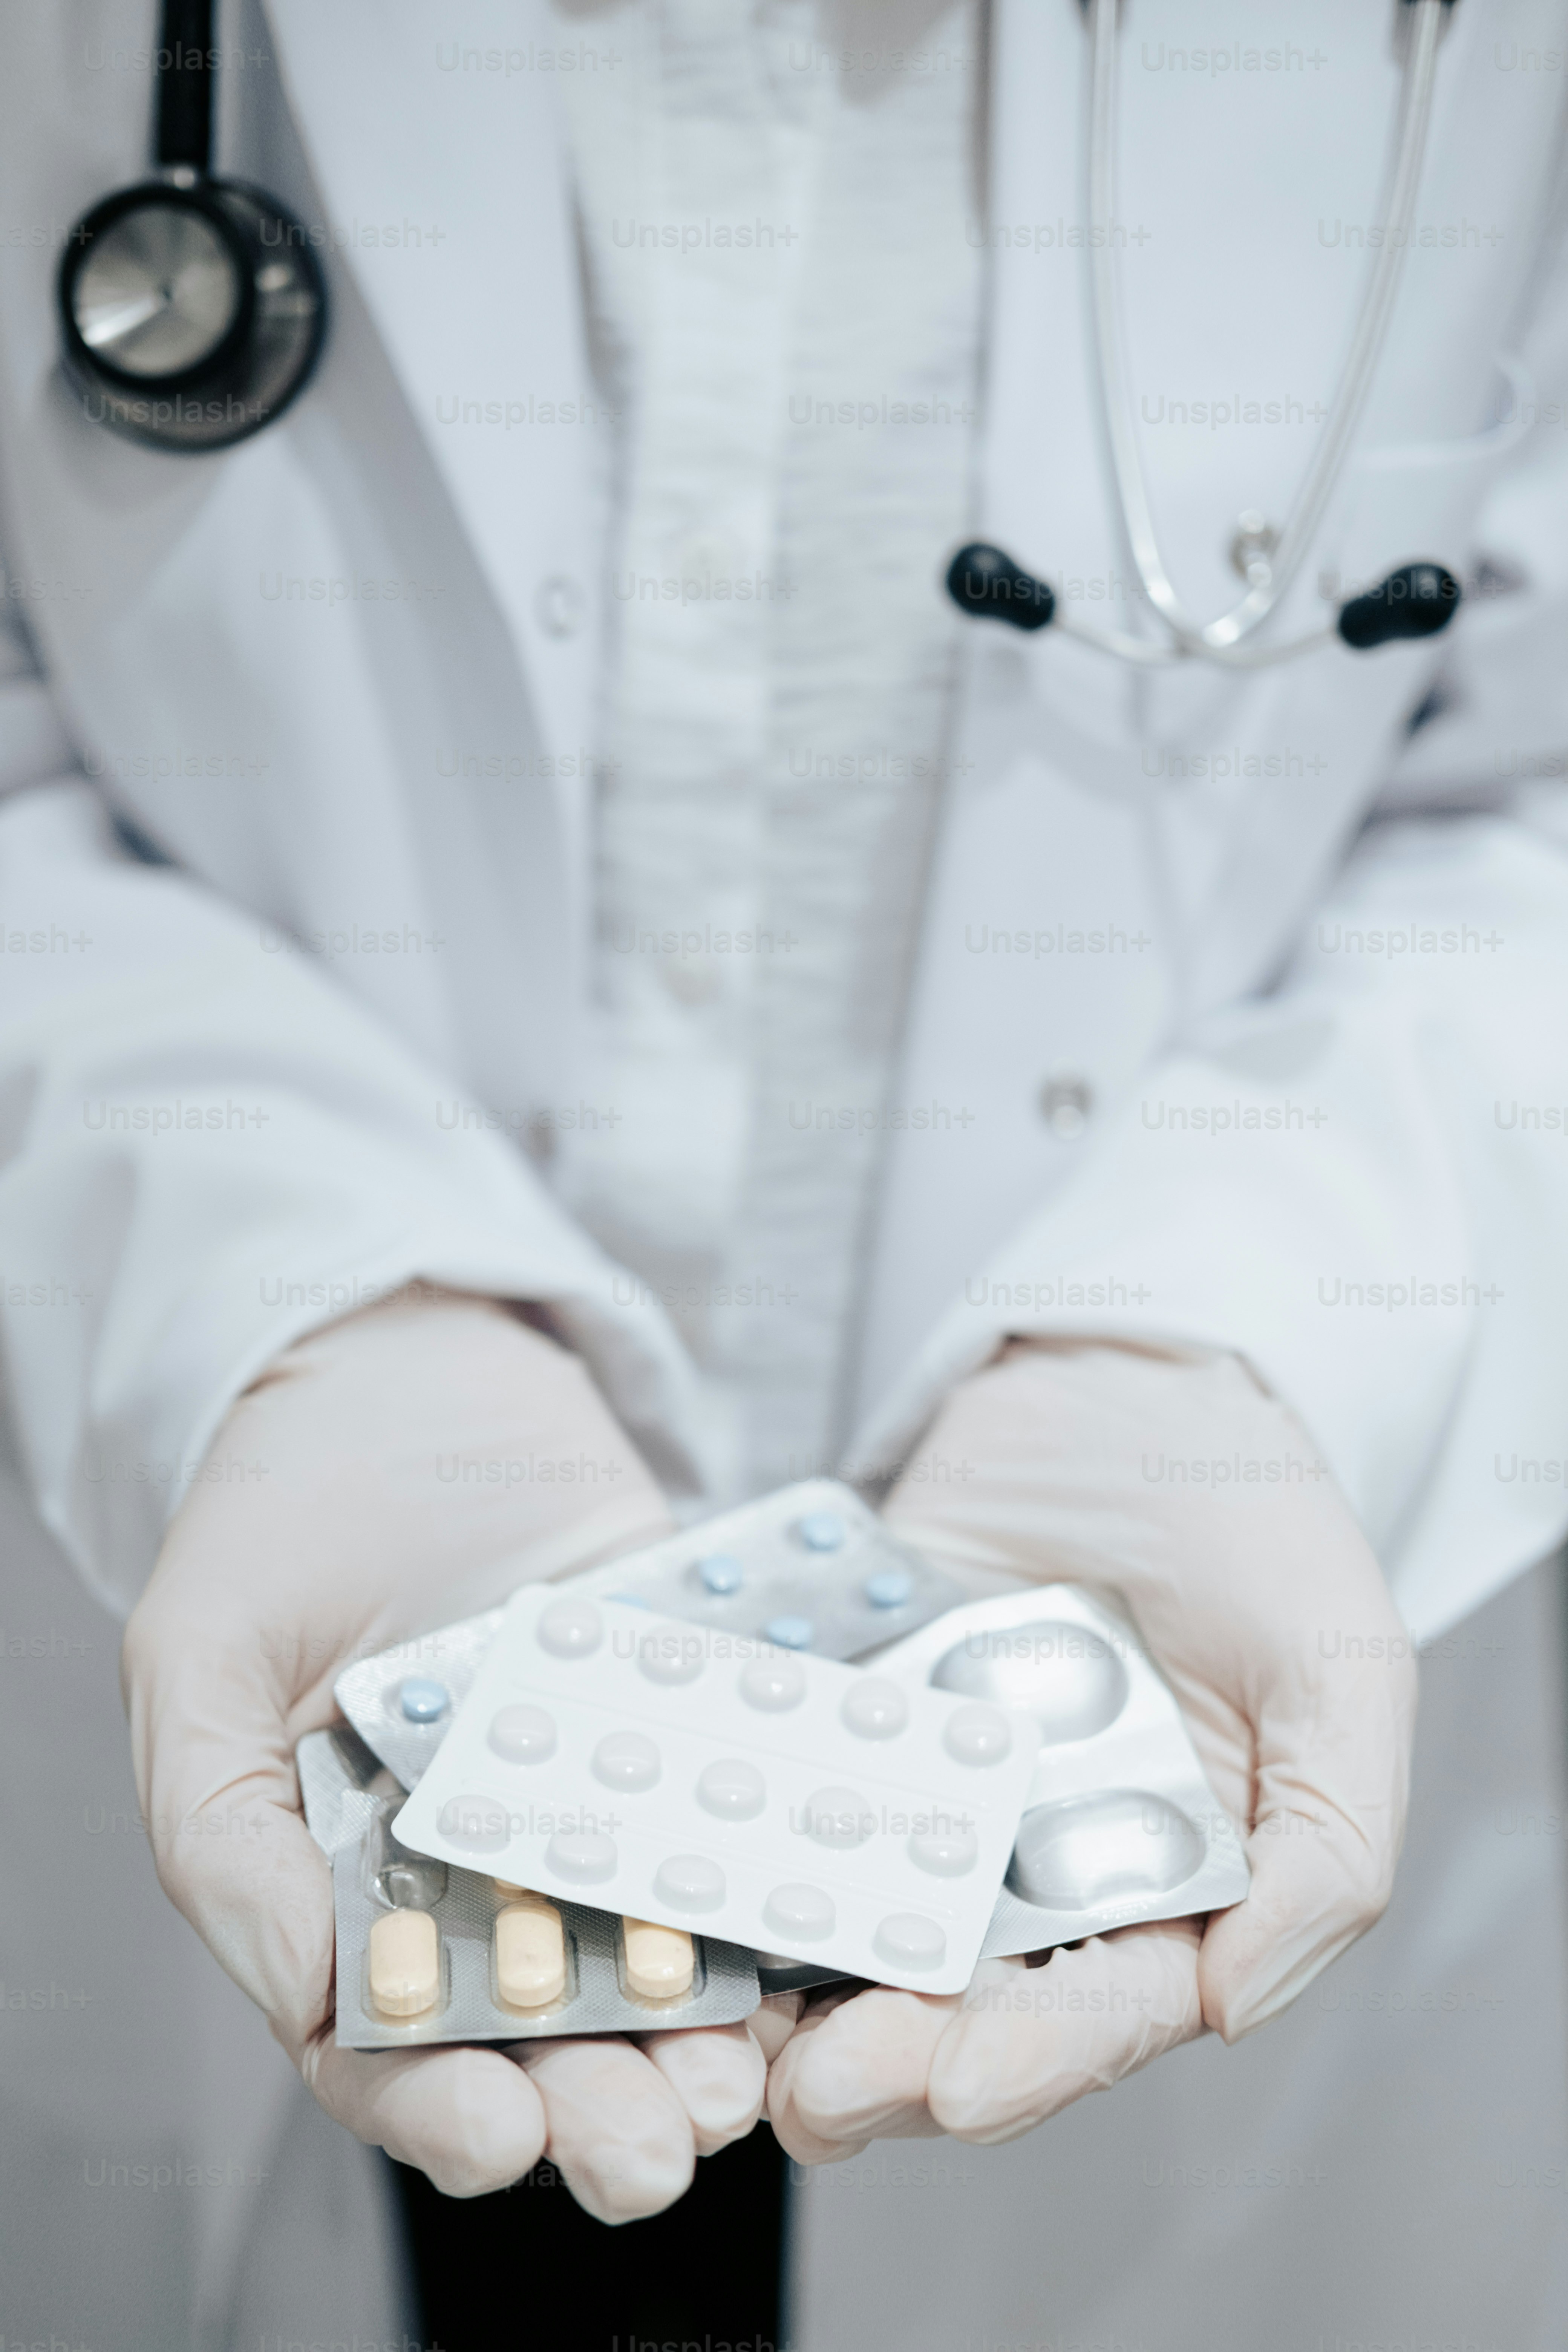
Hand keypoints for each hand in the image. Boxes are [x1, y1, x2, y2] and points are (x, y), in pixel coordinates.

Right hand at [122, 1290, 766, 2219]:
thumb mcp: (201, 1663)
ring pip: (660, 1953)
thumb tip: (305, 1991)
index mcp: (358, 1889)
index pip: (395, 2048)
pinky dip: (777, 1877)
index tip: (497, 2130)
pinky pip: (733, 1812)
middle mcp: (488, 1868)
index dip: (441, 2107)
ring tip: (751, 2068)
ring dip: (710, 2026)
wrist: (400, 1366)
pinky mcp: (683, 1714)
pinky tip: (816, 1926)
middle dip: (608, 2101)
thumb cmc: (276, 1518)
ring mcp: (597, 1796)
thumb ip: (223, 1833)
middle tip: (665, 2137)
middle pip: (550, 2033)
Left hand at [768, 1341, 1415, 2158]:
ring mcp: (943, 1795)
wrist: (1131, 1383)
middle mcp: (1049, 1862)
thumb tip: (1238, 2008)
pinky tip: (700, 1900)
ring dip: (804, 1999)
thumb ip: (1326, 1849)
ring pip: (869, 1931)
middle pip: (969, 2000)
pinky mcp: (863, 1720)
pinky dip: (751, 1858)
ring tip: (742, 2043)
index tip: (959, 2085)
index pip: (1105, 2007)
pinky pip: (801, 1800)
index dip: (1037, 2059)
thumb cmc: (1259, 1525)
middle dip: (895, 2058)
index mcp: (1171, 1881)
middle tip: (817, 2092)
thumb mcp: (1340, 1672)